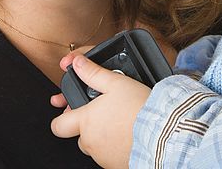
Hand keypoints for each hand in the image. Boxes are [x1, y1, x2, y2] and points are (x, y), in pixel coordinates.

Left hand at [50, 54, 150, 168]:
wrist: (162, 133)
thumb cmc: (140, 108)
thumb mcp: (117, 83)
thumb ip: (93, 73)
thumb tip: (78, 63)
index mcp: (86, 121)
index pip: (58, 125)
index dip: (62, 118)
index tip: (70, 113)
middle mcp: (90, 141)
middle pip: (80, 135)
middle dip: (89, 126)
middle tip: (105, 115)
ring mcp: (102, 156)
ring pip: (96, 146)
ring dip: (103, 137)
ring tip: (121, 123)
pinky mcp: (115, 165)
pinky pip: (110, 156)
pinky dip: (115, 147)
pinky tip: (128, 136)